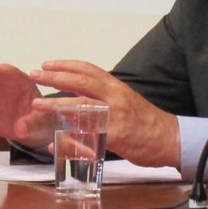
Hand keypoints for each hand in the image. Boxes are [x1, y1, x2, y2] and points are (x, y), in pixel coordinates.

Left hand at [29, 59, 180, 168]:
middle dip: (56, 77)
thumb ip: (103, 98)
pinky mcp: (116, 135)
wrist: (170, 138)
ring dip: (57, 104)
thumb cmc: (146, 122)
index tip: (47, 64)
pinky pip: (88, 136)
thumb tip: (79, 101)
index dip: (65, 64)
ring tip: (38, 104)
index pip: (88, 69)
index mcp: (116, 86)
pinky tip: (55, 145)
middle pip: (81, 81)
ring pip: (82, 105)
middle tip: (36, 74)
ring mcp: (115, 115)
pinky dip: (70, 140)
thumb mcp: (125, 101)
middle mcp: (115, 96)